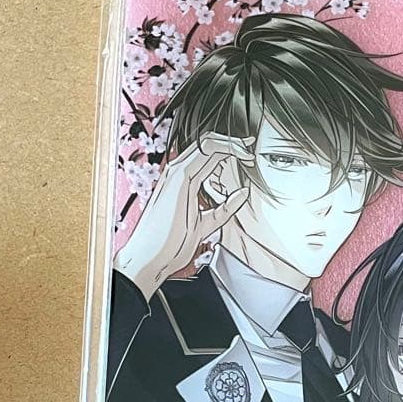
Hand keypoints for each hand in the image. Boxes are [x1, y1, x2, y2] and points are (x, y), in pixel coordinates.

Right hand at [114, 132, 251, 301]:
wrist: (150, 259)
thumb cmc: (170, 245)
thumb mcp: (206, 224)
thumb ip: (225, 208)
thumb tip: (243, 193)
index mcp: (182, 180)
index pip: (207, 154)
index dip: (229, 149)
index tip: (248, 155)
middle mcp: (178, 172)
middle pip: (207, 143)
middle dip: (233, 142)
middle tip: (252, 146)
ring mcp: (176, 173)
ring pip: (207, 143)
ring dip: (232, 143)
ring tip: (249, 152)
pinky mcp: (179, 178)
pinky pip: (205, 152)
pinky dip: (225, 149)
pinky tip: (239, 156)